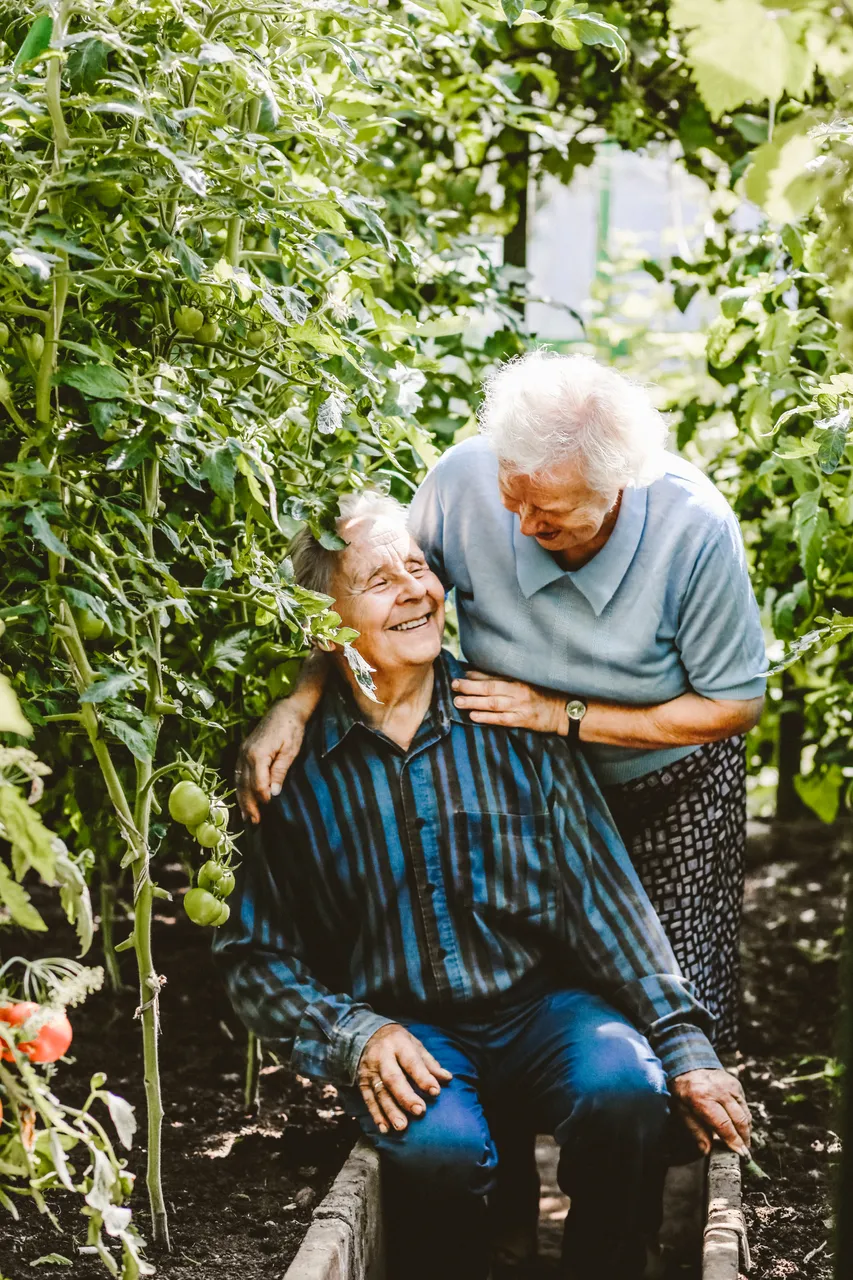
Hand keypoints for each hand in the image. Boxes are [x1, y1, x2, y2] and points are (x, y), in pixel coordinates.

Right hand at [235, 701, 307, 822]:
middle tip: (254, 822)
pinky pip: (238, 773)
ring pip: (239, 781)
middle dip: (249, 805)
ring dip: (242, 799)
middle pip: (245, 785)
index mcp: (257, 755)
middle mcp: (245, 754)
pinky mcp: (243, 751)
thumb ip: (280, 771)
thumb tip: (274, 793)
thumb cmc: (292, 729)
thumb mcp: (291, 750)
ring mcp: (242, 752)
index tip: (269, 809)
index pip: (258, 783)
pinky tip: (242, 797)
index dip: (262, 798)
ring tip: (247, 816)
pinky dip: (239, 787)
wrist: (285, 709)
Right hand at [357, 1024, 452, 1134]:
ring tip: (402, 1127)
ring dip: (390, 1111)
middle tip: (420, 1111)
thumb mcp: (415, 1044)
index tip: (436, 1091)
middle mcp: (382, 1057)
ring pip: (380, 1093)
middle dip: (406, 1096)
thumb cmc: (398, 1042)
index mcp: (398, 1044)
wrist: (367, 1034)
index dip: (423, 1077)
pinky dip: (376, 1115)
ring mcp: (370, 1071)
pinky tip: (385, 1128)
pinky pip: (368, 1100)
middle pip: (393, 1078)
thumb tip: (447, 1078)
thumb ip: (429, 1063)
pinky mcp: (361, 1083)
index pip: (411, 1062)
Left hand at [451, 671, 566, 734]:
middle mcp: (518, 692)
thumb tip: (477, 674)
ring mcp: (520, 707)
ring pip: (493, 704)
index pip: (494, 676)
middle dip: (470, 687)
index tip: (460, 674)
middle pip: (490, 688)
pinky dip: (486, 717)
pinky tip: (473, 716)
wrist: (564, 711)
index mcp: (519, 680)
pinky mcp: (522, 721)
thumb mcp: (526, 682)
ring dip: (474, 702)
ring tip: (457, 701)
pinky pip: (501, 719)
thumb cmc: (543, 695)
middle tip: (454, 686)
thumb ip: (505, 678)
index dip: (476, 675)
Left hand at [671, 1068, 750, 1157]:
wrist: (688, 1065)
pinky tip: (741, 1127)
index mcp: (702, 1098)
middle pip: (738, 1120)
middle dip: (744, 1139)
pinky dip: (744, 1118)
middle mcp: (719, 1091)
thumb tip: (707, 1151)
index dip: (733, 1141)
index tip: (740, 1154)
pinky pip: (744, 1105)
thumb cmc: (683, 1090)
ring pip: (745, 1113)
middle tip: (745, 1154)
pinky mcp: (735, 1084)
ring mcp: (729, 1086)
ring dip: (746, 1130)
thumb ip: (695, 1131)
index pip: (723, 1124)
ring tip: (744, 1143)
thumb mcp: (681, 1111)